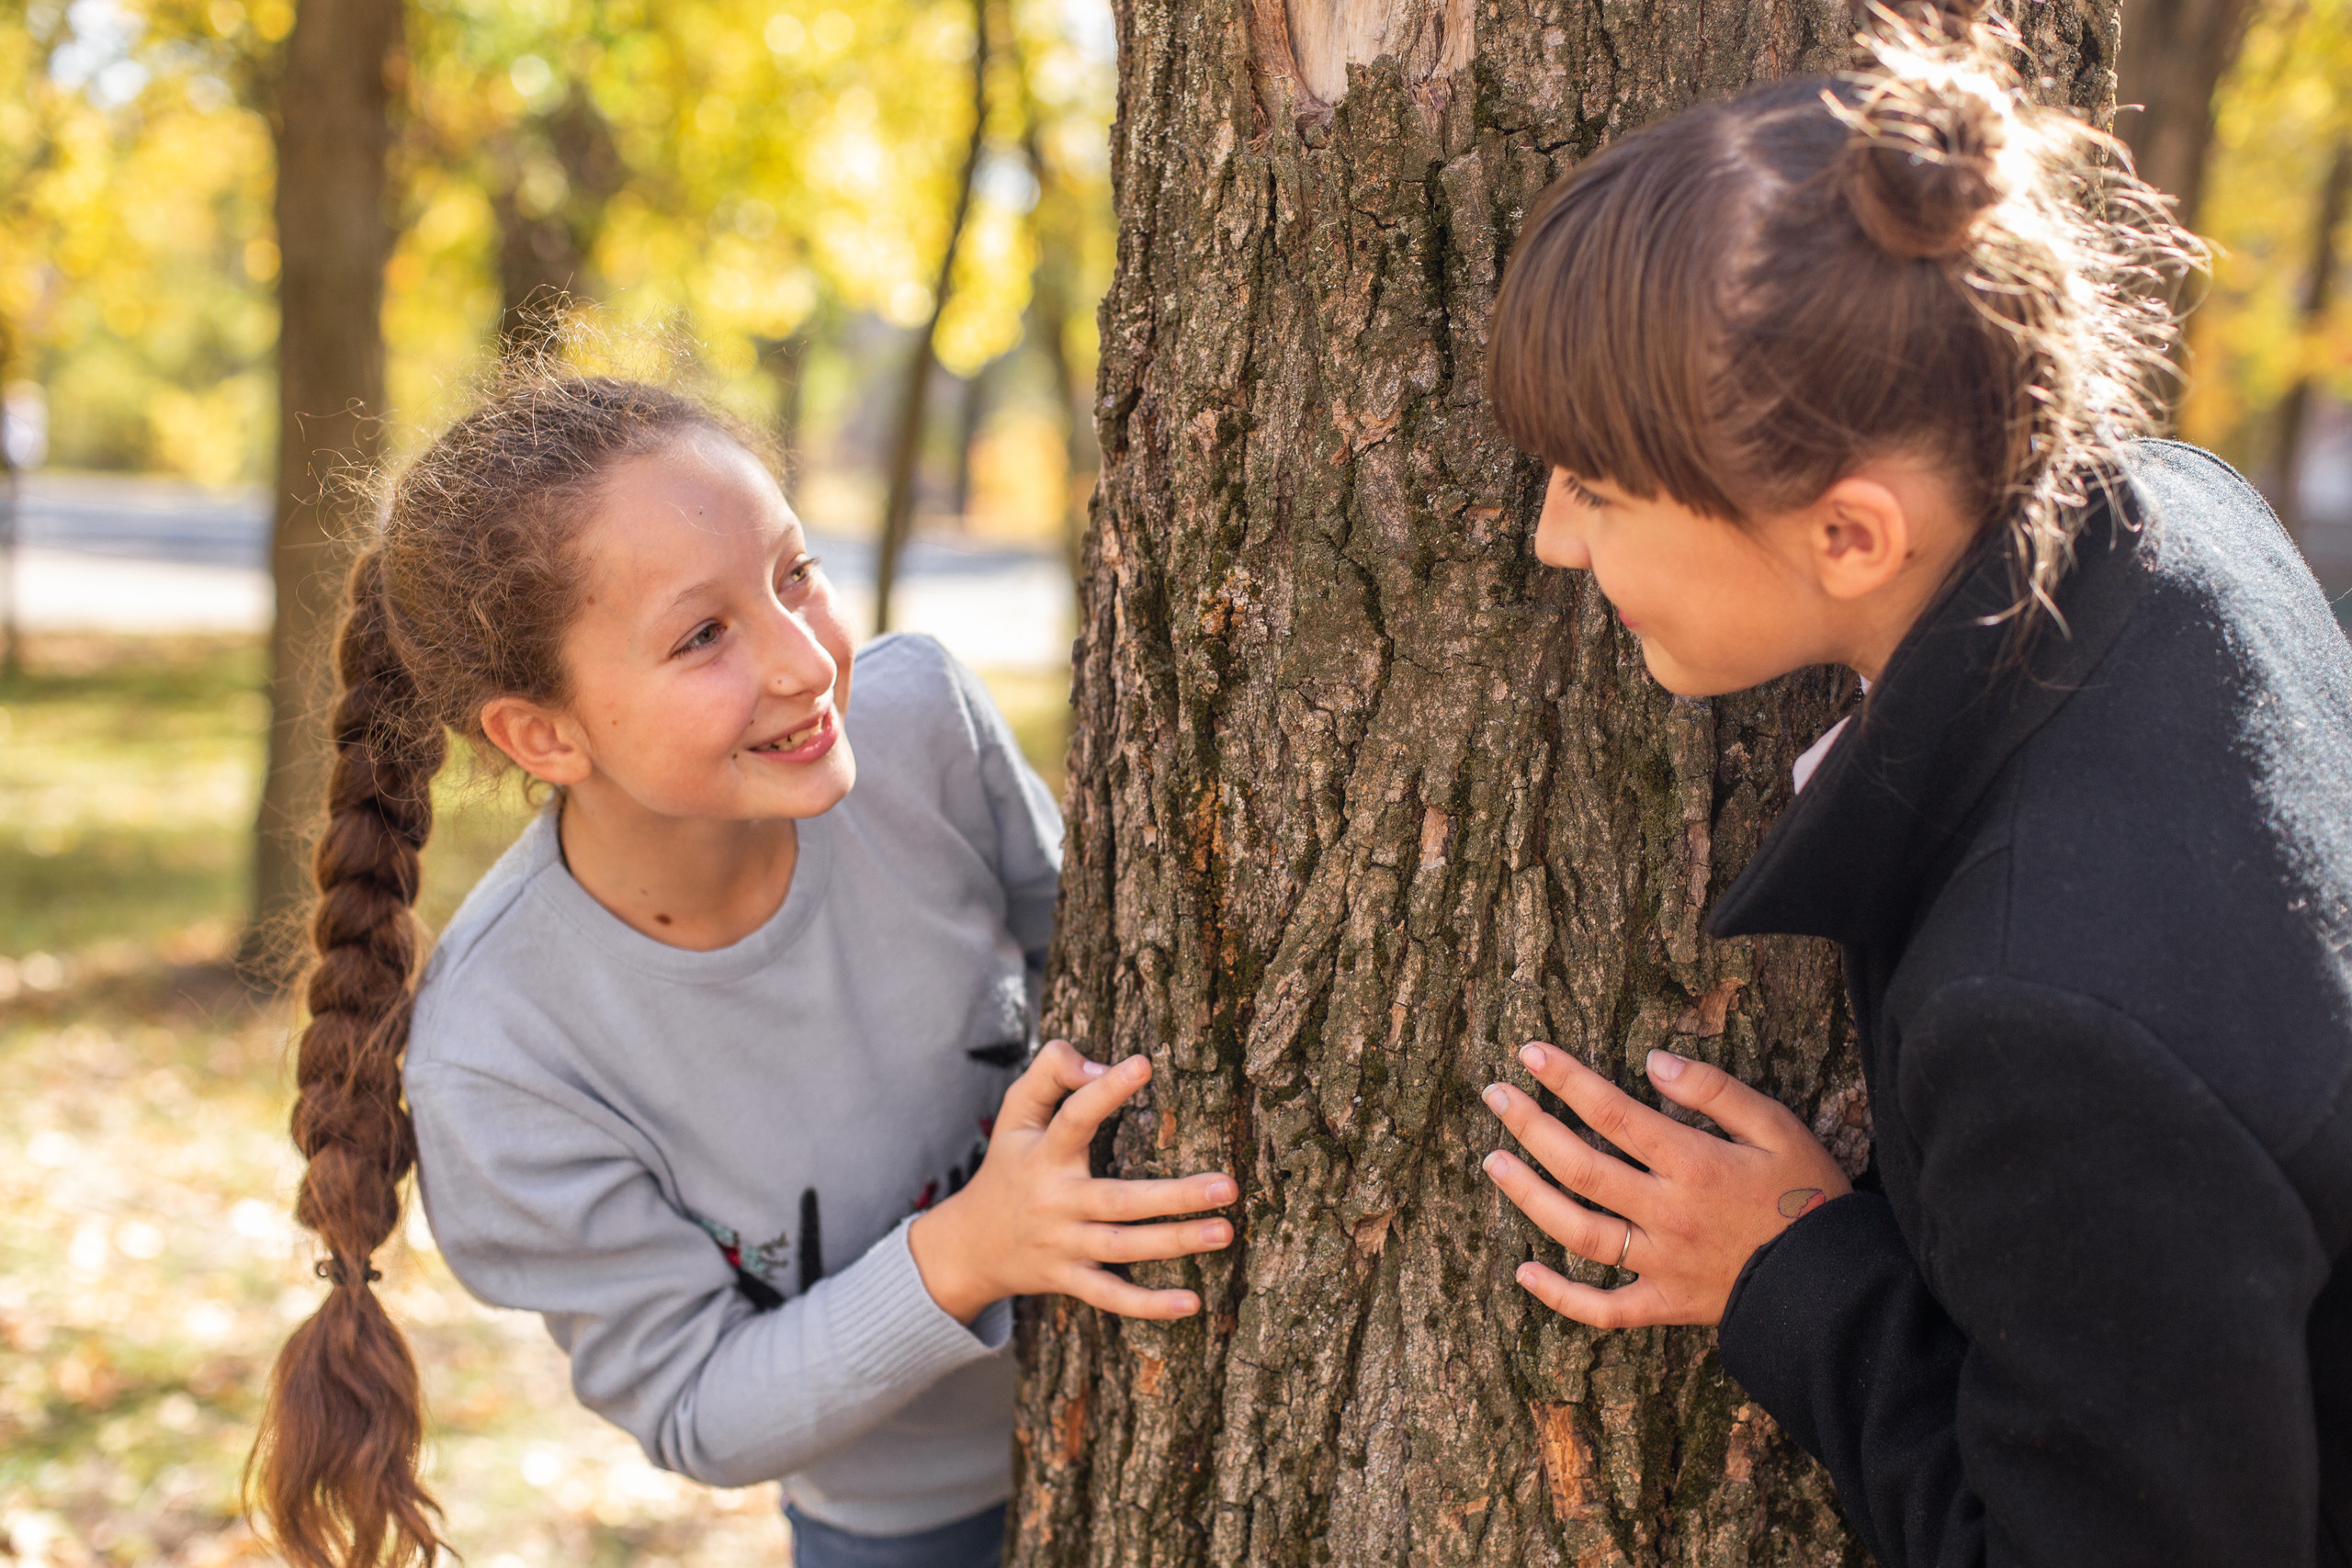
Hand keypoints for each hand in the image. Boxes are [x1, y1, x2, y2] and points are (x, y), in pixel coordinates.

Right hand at [908, 1040, 1236, 1322]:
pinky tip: (1192, 1303)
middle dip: (1174, 1196)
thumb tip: (1100, 1064)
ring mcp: (1065, 1245)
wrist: (968, 1246)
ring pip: (1123, 1247)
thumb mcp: (1016, 1112)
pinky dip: (1148, 1305)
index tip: (1142, 1064)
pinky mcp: (1070, 1279)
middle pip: (1118, 1199)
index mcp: (1044, 1154)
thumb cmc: (1007, 1165)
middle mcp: (1056, 1201)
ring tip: (1224, 1232)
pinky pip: (1110, 1296)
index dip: (1104, 1091)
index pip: (1073, 1117)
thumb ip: (1051, 1071)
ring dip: (1175, 1242)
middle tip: (1227, 1185)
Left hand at [1480, 1042, 1850, 1327]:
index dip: (1567, 1080)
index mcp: (1695, 1164)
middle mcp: (1667, 1214)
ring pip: (1577, 1231)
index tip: (1531, 1053)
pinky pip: (1603, 1309)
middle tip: (1495, 1095)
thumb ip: (1716, 1091)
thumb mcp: (1778, 1126)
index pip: (1613, 1113)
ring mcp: (1661, 1264)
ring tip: (1493, 1162)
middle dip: (1530, 1126)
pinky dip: (1559, 1297)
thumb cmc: (1810, 1196)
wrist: (1838, 1285)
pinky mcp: (1665, 1306)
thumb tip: (1652, 1061)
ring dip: (1528, 1195)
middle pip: (1580, 1166)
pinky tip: (1523, 1272)